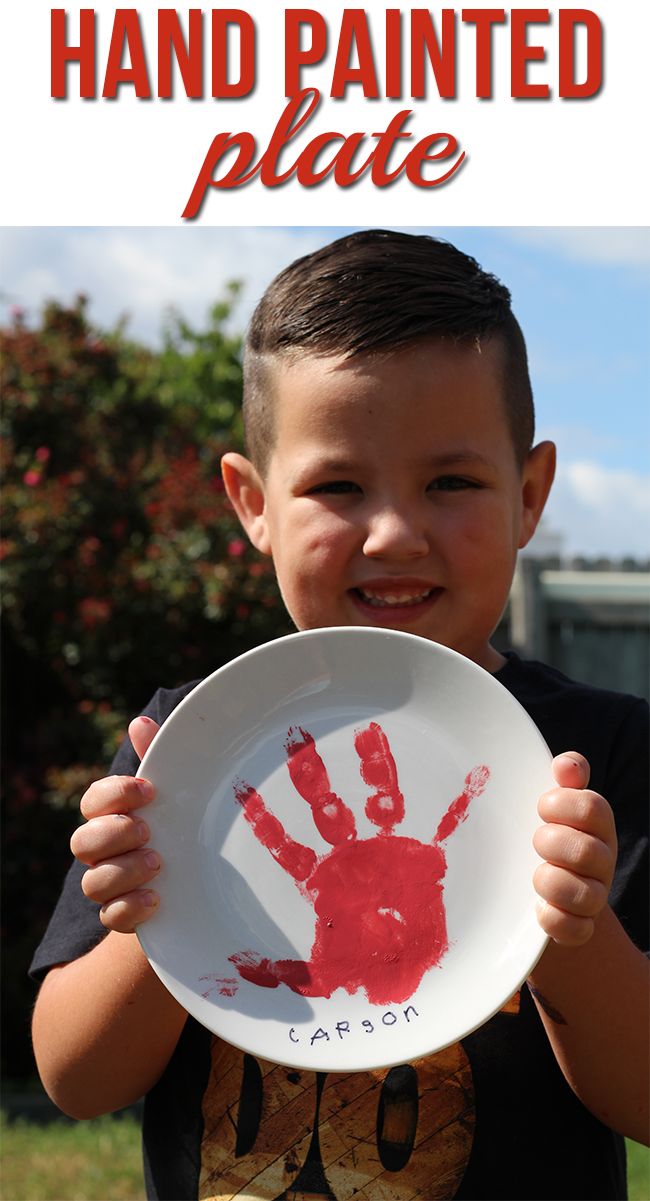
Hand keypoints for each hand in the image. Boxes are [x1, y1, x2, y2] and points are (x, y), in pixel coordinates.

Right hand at [70, 716, 160, 932]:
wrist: (204, 881)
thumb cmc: (181, 825)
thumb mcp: (178, 791)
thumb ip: (158, 759)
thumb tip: (140, 722)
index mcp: (113, 815)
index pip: (94, 801)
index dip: (115, 794)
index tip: (149, 791)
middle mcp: (104, 851)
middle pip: (82, 843)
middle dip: (112, 835)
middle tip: (147, 830)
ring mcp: (111, 885)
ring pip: (92, 883)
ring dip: (121, 871)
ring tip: (157, 862)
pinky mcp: (125, 916)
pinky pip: (110, 918)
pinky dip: (129, 908)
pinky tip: (156, 898)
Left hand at [228, 722, 488, 1005]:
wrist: (410, 975)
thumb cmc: (363, 969)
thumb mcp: (321, 973)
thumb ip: (285, 972)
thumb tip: (243, 971)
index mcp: (325, 880)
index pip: (287, 845)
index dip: (267, 821)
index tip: (241, 788)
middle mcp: (354, 855)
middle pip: (327, 806)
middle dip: (312, 775)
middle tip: (294, 736)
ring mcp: (389, 849)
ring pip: (378, 798)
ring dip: (375, 767)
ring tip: (370, 731)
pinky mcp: (425, 858)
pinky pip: (442, 825)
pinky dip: (456, 803)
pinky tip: (468, 775)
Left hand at [533, 753, 616, 946]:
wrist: (543, 892)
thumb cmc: (549, 836)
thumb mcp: (554, 807)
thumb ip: (565, 781)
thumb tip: (566, 764)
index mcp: (597, 825)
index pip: (593, 808)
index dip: (561, 805)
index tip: (540, 808)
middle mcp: (602, 860)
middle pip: (587, 852)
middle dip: (550, 844)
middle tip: (535, 843)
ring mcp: (594, 896)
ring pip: (584, 895)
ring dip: (550, 883)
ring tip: (535, 876)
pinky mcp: (581, 928)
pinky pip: (575, 930)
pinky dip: (553, 920)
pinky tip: (538, 909)